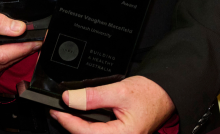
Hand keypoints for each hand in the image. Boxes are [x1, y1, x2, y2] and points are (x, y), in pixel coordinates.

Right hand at [0, 4, 40, 83]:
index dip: (22, 47)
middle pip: (2, 63)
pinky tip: (10, 50)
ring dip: (13, 56)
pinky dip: (2, 59)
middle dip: (21, 51)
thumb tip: (18, 29)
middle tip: (37, 40)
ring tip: (26, 43)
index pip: (2, 55)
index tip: (37, 40)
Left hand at [50, 76, 174, 133]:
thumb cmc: (149, 94)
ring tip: (66, 113)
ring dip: (79, 126)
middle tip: (57, 110)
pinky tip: (81, 117)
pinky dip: (88, 126)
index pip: (85, 132)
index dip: (67, 121)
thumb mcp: (119, 91)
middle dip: (71, 125)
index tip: (55, 110)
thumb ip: (93, 96)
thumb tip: (69, 99)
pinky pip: (99, 133)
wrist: (165, 93)